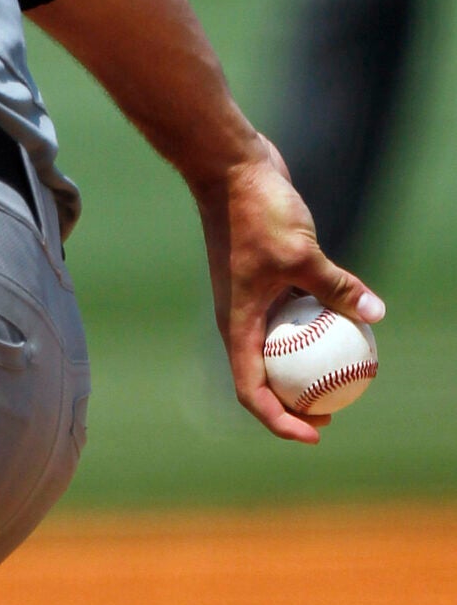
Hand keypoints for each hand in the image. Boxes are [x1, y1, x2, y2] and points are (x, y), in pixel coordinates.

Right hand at [194, 136, 384, 441]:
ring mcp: (250, 301)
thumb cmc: (255, 214)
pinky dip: (312, 331)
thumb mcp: (301, 254)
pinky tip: (346, 324)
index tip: (315, 433)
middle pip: (263, 380)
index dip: (281, 421)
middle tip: (333, 414)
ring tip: (341, 379)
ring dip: (303, 371)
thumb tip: (375, 315)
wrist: (229, 171)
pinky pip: (290, 318)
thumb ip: (336, 286)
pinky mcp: (264, 281)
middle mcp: (238, 321)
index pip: (252, 391)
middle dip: (294, 406)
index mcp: (235, 326)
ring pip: (277, 350)